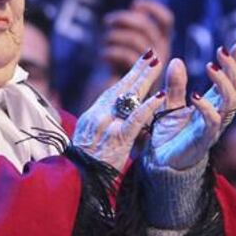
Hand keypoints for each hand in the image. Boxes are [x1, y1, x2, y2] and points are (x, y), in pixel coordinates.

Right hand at [73, 50, 166, 169]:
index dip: (127, 77)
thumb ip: (102, 127)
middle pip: (121, 87)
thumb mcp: (88, 141)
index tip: (139, 64)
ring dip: (144, 79)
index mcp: (93, 116)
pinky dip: (148, 107)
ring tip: (157, 64)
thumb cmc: (83, 167)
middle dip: (137, 70)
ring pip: (128, 97)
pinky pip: (135, 120)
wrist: (75, 181)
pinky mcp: (117, 139)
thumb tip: (115, 119)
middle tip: (152, 54)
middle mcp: (98, 115)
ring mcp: (107, 126)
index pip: (113, 91)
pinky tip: (160, 97)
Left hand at [102, 0, 173, 76]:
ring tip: (104, 42)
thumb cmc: (117, 73)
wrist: (110, 109)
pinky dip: (111, 51)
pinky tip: (103, 55)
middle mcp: (160, 56)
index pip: (166, 20)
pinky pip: (127, 56)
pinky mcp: (138, 82)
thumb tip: (136, 6)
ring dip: (114, 36)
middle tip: (107, 22)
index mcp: (160, 45)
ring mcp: (151, 69)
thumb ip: (132, 28)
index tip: (135, 4)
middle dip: (125, 19)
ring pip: (135, 40)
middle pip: (147, 27)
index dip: (153, 9)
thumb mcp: (124, 47)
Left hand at [148, 44, 235, 170]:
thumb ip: (175, 85)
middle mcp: (217, 115)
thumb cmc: (168, 136)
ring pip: (230, 103)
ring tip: (211, 67)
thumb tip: (176, 60)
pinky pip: (212, 122)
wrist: (159, 164)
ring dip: (223, 83)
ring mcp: (213, 127)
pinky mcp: (203, 139)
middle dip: (232, 69)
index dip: (235, 64)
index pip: (229, 82)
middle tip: (220, 52)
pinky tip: (195, 95)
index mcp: (211, 105)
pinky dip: (206, 107)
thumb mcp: (169, 104)